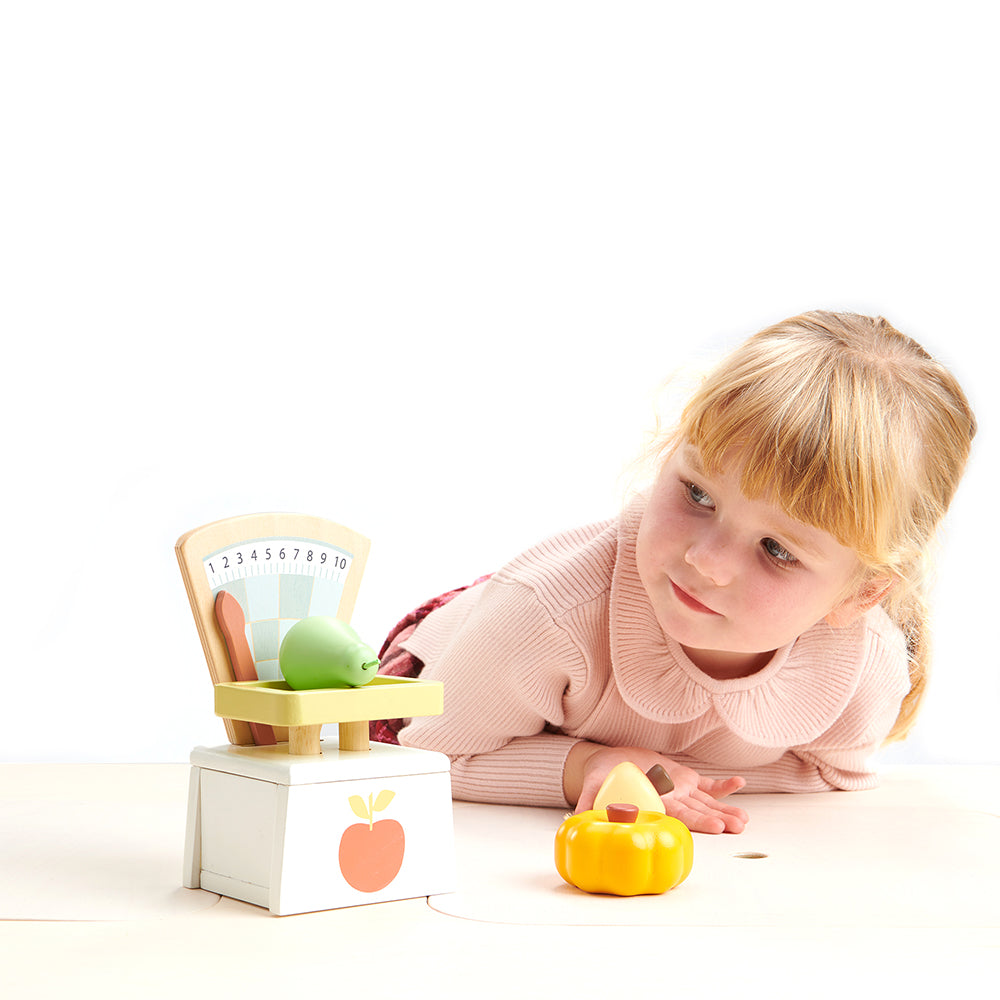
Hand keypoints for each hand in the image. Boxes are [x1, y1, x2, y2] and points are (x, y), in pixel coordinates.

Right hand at [571, 744, 747, 834]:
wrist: (608, 764)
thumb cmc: (601, 777)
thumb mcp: (593, 786)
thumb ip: (587, 802)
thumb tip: (574, 818)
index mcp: (654, 804)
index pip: (679, 816)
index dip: (698, 821)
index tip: (716, 827)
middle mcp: (670, 800)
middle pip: (699, 812)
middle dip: (719, 819)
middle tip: (738, 826)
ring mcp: (678, 789)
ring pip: (706, 802)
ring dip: (725, 808)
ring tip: (744, 817)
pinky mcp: (682, 777)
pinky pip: (706, 784)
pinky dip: (722, 785)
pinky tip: (739, 783)